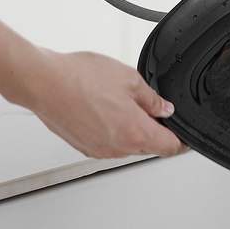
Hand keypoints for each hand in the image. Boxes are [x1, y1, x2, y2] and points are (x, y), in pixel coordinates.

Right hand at [23, 49, 184, 158]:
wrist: (43, 83)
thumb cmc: (81, 79)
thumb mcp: (130, 80)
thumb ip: (152, 99)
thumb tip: (164, 108)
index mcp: (135, 132)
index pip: (169, 147)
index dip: (182, 142)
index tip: (186, 137)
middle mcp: (118, 148)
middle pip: (149, 146)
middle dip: (154, 130)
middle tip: (151, 108)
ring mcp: (99, 150)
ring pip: (127, 145)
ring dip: (132, 130)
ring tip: (120, 102)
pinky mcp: (84, 146)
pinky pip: (108, 143)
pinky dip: (113, 131)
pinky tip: (104, 109)